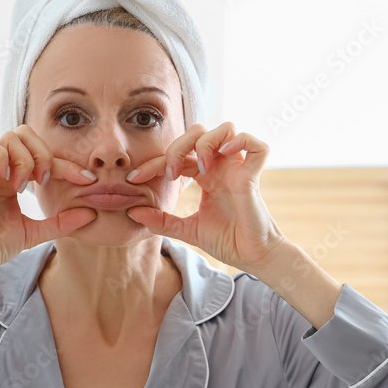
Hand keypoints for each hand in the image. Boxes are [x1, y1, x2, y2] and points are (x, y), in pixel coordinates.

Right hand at [0, 124, 98, 273]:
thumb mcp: (33, 233)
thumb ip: (60, 223)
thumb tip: (91, 213)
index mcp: (13, 179)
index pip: (44, 158)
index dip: (67, 165)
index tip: (87, 180)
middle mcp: (0, 169)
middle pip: (26, 133)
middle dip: (43, 152)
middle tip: (43, 181)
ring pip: (10, 136)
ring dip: (24, 159)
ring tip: (23, 186)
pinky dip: (0, 158)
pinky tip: (6, 182)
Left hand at [124, 122, 288, 274]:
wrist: (251, 258)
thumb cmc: (226, 241)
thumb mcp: (186, 230)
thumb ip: (161, 221)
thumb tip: (132, 211)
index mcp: (206, 176)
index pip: (178, 156)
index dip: (153, 164)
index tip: (134, 179)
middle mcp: (222, 167)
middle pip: (198, 133)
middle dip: (178, 147)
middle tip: (170, 174)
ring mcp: (238, 168)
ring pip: (226, 129)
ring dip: (206, 143)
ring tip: (200, 169)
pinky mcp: (254, 176)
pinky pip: (256, 145)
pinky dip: (239, 142)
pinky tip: (223, 157)